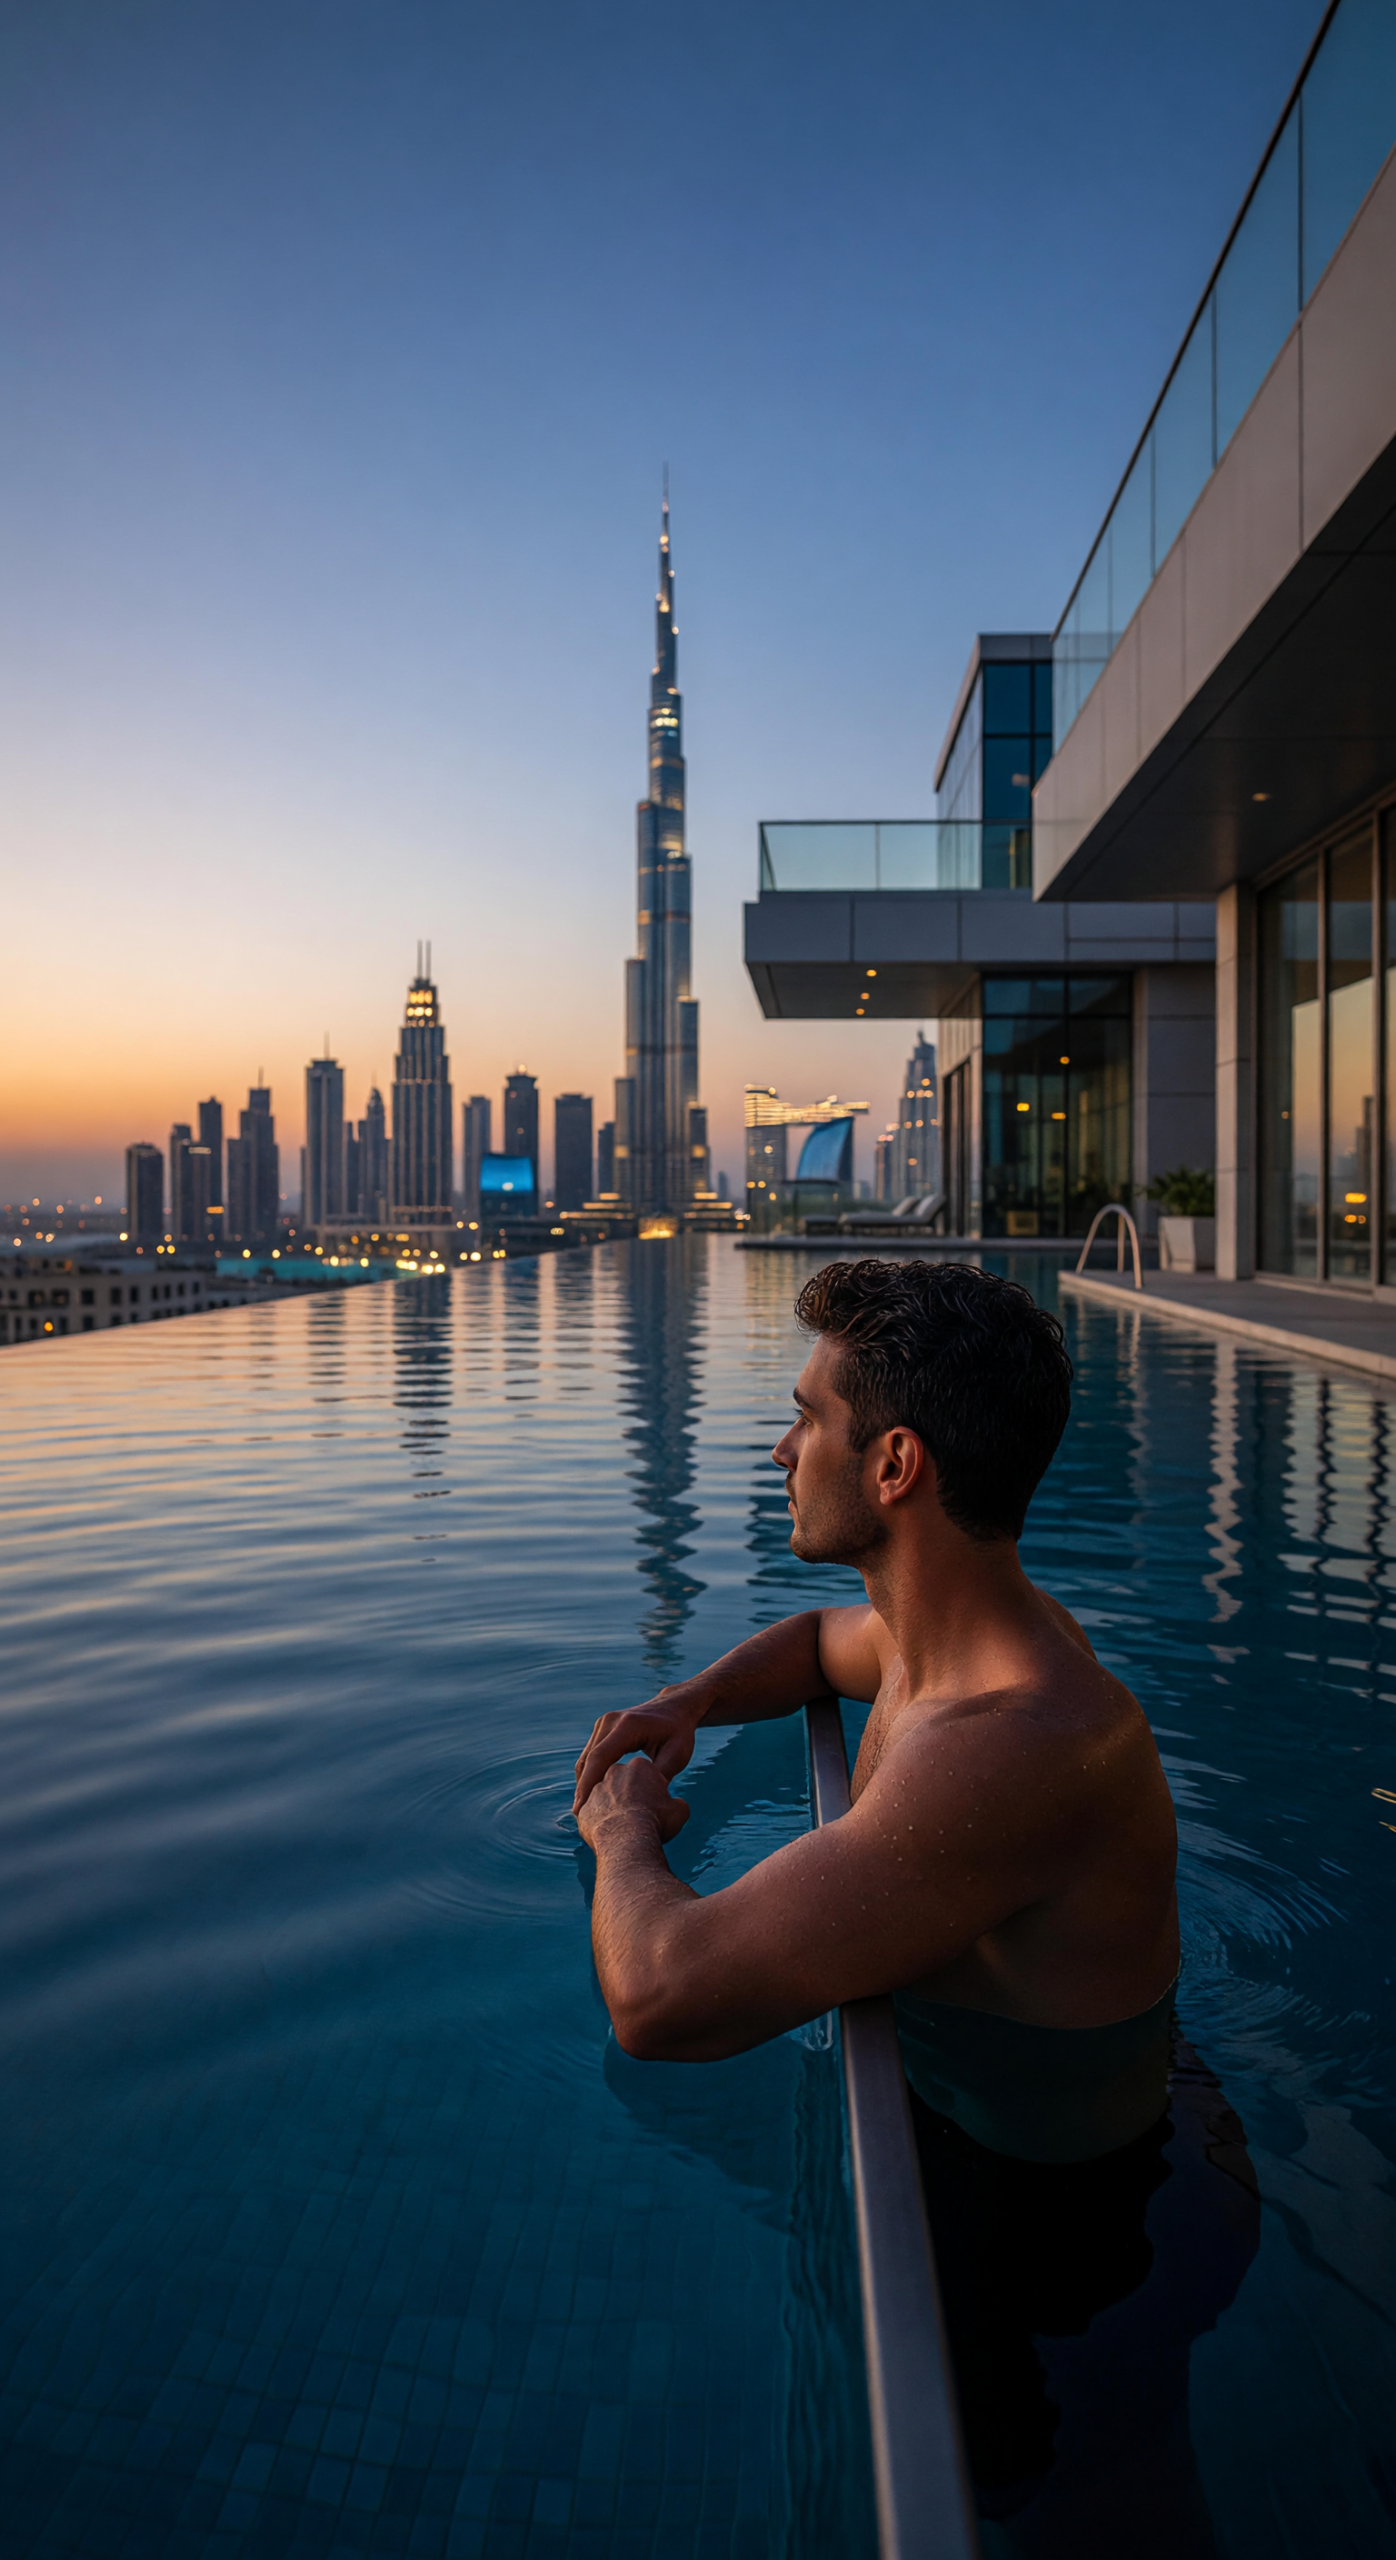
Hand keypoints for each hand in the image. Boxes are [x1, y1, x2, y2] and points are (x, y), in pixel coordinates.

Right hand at [573, 1683, 704, 1810]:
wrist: (674, 1708)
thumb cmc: (678, 1733)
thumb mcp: (677, 1754)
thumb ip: (659, 1775)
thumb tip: (644, 1800)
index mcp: (628, 1725)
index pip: (600, 1757)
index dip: (588, 1784)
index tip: (581, 1808)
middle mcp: (610, 1720)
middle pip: (588, 1759)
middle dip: (582, 1788)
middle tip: (580, 1815)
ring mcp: (603, 1723)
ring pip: (586, 1758)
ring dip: (583, 1783)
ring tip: (584, 1810)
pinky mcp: (602, 1729)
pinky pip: (590, 1755)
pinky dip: (589, 1775)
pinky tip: (592, 1795)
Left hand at [574, 1752, 691, 1851]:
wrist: (627, 1840)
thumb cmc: (655, 1823)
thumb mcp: (679, 1811)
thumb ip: (677, 1804)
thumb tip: (676, 1806)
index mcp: (640, 1766)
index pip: (645, 1774)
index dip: (652, 1791)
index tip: (655, 1806)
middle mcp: (615, 1771)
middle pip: (623, 1782)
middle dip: (629, 1796)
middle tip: (639, 1816)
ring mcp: (596, 1789)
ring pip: (607, 1798)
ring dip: (614, 1809)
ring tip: (625, 1829)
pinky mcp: (584, 1808)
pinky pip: (593, 1815)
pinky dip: (601, 1823)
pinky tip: (612, 1836)